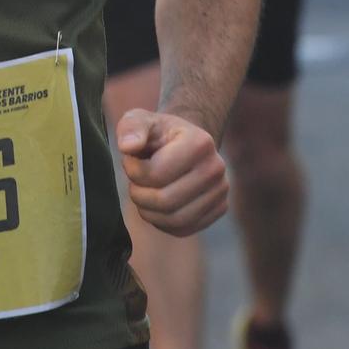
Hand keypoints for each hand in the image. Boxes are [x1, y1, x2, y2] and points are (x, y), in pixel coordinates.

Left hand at [115, 108, 229, 236]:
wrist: (183, 143)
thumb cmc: (156, 133)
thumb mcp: (139, 120)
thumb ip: (131, 128)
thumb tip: (128, 146)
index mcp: (200, 142)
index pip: (156, 174)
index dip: (132, 171)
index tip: (130, 160)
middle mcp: (216, 168)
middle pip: (166, 201)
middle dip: (139, 194)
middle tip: (133, 182)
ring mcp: (221, 191)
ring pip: (174, 219)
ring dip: (148, 211)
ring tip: (143, 193)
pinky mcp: (218, 210)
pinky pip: (182, 229)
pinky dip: (161, 222)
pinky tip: (155, 204)